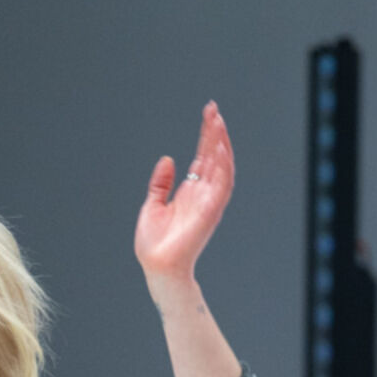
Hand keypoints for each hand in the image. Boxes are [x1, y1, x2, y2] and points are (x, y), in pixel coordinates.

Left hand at [135, 101, 234, 297]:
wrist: (157, 267)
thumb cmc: (155, 243)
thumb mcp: (153, 205)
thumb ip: (161, 183)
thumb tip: (167, 159)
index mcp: (191, 191)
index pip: (203, 157)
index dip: (206, 135)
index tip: (208, 113)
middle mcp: (203, 194)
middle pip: (213, 157)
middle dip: (214, 133)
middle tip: (213, 109)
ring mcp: (209, 201)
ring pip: (221, 166)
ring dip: (221, 144)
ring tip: (218, 122)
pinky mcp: (211, 211)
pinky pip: (222, 184)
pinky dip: (223, 165)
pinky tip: (219, 148)